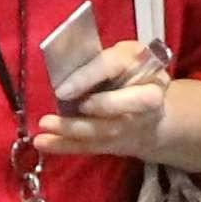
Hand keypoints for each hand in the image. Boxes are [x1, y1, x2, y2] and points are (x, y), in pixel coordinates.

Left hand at [43, 43, 193, 166]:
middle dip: (96, 108)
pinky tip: (43, 143)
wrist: (157, 114)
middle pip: (126, 105)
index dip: (89, 76)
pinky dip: (65, 145)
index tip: (63, 90)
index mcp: (142, 62)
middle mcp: (147, 95)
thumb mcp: (120, 55)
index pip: (115, 65)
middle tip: (66, 109)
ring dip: (72, 130)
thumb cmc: (130, 74)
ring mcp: (135, 124)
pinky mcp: (121, 143)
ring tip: (44, 127)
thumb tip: (62, 65)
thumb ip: (97, 60)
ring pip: (106, 130)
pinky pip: (92, 146)